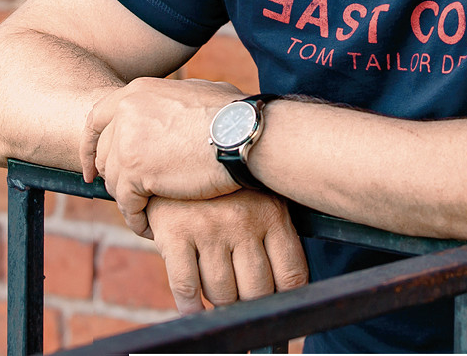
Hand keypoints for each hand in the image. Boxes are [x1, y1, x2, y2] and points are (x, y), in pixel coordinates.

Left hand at [80, 76, 243, 235]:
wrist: (243, 133)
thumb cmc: (234, 114)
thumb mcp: (196, 92)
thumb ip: (172, 102)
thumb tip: (172, 109)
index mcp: (138, 91)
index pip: (97, 118)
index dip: (92, 146)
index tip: (95, 167)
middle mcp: (126, 112)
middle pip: (104, 153)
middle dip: (115, 177)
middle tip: (129, 195)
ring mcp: (128, 142)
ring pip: (114, 183)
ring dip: (130, 201)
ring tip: (146, 213)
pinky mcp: (136, 172)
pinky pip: (127, 205)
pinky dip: (137, 220)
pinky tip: (151, 227)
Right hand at [146, 194, 308, 313]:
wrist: (176, 155)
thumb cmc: (227, 189)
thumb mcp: (261, 198)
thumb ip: (277, 235)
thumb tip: (291, 286)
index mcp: (271, 213)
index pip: (291, 274)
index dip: (287, 302)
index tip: (280, 311)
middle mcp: (243, 220)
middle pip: (257, 290)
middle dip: (252, 304)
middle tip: (246, 302)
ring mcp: (208, 227)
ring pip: (222, 293)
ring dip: (221, 303)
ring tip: (222, 294)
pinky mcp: (175, 233)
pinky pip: (186, 287)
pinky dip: (190, 307)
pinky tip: (194, 307)